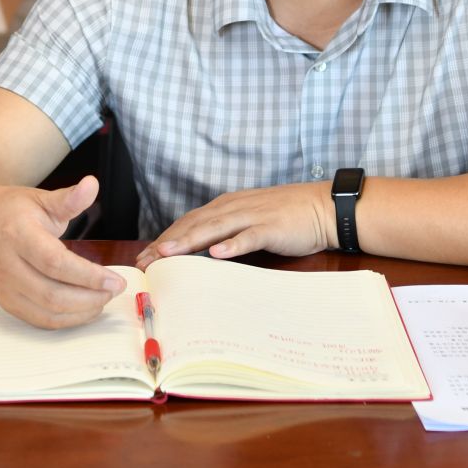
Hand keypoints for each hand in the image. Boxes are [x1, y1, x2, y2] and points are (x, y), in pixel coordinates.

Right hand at [0, 176, 124, 328]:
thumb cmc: (10, 211)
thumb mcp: (40, 199)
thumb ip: (69, 199)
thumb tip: (92, 185)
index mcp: (18, 234)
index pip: (54, 262)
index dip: (87, 275)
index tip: (115, 280)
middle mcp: (8, 264)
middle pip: (52, 294)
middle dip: (90, 297)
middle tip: (114, 290)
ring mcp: (5, 287)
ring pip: (46, 312)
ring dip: (81, 312)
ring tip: (103, 299)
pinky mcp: (6, 302)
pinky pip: (39, 320)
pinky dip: (66, 320)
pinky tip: (84, 310)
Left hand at [136, 182, 333, 268]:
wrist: (322, 207)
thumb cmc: (286, 217)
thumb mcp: (249, 220)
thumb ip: (226, 231)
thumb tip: (200, 252)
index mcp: (227, 206)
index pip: (189, 221)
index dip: (166, 237)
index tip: (145, 256)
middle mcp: (234, 207)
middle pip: (195, 224)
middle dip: (168, 242)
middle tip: (146, 261)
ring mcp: (252, 216)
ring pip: (215, 228)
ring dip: (190, 240)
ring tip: (168, 253)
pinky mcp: (271, 227)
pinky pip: (249, 236)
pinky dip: (232, 244)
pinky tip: (217, 253)